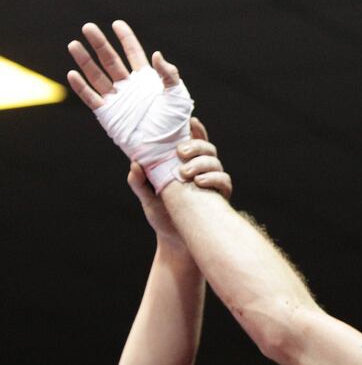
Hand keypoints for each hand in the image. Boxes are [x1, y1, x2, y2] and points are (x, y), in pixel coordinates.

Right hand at [67, 20, 193, 191]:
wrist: (166, 147)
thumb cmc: (176, 123)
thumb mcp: (178, 95)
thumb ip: (169, 74)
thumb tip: (156, 54)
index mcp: (147, 80)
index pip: (134, 53)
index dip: (126, 38)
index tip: (117, 23)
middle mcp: (129, 87)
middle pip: (110, 60)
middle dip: (99, 43)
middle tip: (88, 27)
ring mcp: (117, 100)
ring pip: (97, 75)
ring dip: (85, 61)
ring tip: (74, 45)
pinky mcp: (108, 115)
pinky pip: (91, 98)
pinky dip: (81, 87)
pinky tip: (72, 73)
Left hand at [129, 117, 232, 246]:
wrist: (177, 244)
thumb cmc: (163, 217)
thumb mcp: (147, 198)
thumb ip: (140, 182)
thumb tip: (135, 163)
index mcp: (186, 166)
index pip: (193, 142)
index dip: (195, 130)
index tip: (190, 120)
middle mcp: (202, 171)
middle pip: (207, 148)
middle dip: (196, 146)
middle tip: (180, 152)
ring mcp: (213, 183)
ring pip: (215, 162)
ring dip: (201, 163)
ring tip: (186, 173)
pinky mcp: (221, 197)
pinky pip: (223, 181)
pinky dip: (213, 178)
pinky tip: (200, 182)